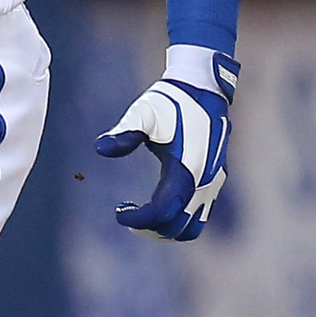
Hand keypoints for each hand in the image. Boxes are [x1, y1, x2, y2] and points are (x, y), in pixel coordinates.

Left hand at [94, 47, 235, 241]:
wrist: (204, 88)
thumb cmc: (171, 99)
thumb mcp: (143, 112)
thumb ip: (124, 132)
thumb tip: (100, 148)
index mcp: (187, 166)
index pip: (163, 210)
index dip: (140, 219)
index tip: (118, 212)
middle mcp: (204, 180)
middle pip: (178, 226)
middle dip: (151, 228)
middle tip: (126, 213)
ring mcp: (213, 182)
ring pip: (192, 226)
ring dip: (166, 229)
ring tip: (141, 216)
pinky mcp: (215, 180)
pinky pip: (200, 214)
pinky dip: (179, 219)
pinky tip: (157, 205)